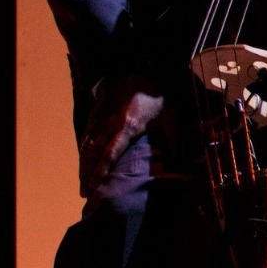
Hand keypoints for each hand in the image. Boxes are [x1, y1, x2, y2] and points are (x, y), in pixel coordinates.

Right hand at [79, 77, 164, 196]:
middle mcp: (109, 124)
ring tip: (82, 185)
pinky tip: (83, 165)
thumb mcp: (171, 118)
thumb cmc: (158, 98)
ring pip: (87, 147)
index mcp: (127, 126)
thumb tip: (184, 164)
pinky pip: (86, 137)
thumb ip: (175, 142)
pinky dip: (83, 153)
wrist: (139, 73)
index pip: (110, 153)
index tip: (95, 186)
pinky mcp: (95, 115)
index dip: (101, 171)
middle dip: (88, 175)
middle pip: (93, 154)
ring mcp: (99, 119)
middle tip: (85, 194)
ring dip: (83, 167)